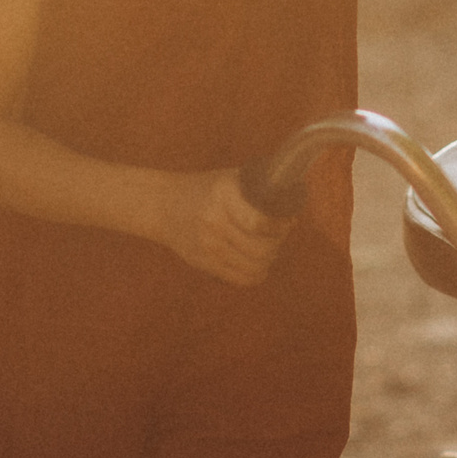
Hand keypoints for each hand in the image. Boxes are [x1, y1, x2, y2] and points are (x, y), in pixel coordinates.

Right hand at [156, 169, 293, 286]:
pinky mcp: (203, 263)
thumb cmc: (205, 189)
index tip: (287, 222)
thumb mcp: (229, 179)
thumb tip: (293, 211)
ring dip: (268, 260)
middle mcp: (214, 221)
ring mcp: (207, 245)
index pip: (261, 222)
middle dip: (277, 244)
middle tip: (278, 237)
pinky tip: (258, 266)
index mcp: (223, 194)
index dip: (281, 227)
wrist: (163, 205)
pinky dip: (255, 275)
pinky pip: (240, 279)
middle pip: (262, 248)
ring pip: (255, 266)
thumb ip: (258, 189)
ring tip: (268, 250)